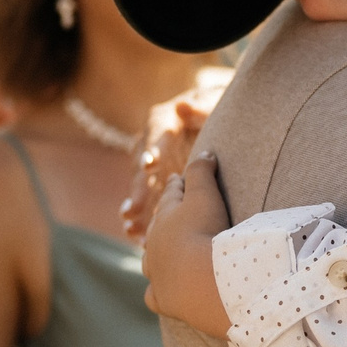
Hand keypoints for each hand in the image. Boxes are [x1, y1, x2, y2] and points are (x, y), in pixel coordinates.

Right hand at [121, 86, 220, 239]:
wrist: (215, 121)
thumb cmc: (213, 110)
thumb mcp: (211, 103)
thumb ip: (200, 108)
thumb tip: (182, 106)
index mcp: (161, 123)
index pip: (154, 135)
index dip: (151, 149)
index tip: (151, 163)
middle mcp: (152, 146)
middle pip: (142, 170)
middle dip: (139, 191)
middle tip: (132, 210)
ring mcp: (154, 168)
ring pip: (142, 191)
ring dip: (137, 211)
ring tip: (132, 229)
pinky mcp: (159, 186)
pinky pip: (150, 205)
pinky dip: (146, 223)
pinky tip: (142, 242)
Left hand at [141, 150, 232, 338]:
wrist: (202, 279)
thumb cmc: (206, 233)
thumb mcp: (206, 195)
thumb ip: (203, 171)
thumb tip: (205, 152)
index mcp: (165, 216)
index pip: (171, 195)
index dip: (177, 186)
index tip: (178, 178)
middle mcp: (154, 244)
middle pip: (158, 226)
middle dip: (164, 217)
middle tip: (171, 213)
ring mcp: (156, 273)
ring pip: (151, 260)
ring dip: (158, 254)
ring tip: (166, 252)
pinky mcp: (162, 299)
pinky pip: (154, 295)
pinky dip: (157, 291)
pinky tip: (162, 290)